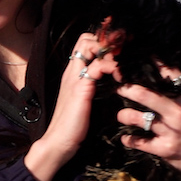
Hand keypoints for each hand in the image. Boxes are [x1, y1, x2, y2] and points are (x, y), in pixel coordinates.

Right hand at [25, 32, 120, 180]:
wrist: (58, 142)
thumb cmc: (73, 126)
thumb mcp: (85, 101)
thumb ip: (93, 88)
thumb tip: (112, 83)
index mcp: (73, 73)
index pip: (84, 44)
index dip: (102, 42)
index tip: (119, 51)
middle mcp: (72, 71)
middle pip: (85, 38)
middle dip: (106, 40)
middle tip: (122, 52)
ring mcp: (75, 78)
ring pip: (89, 45)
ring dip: (109, 49)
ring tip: (122, 62)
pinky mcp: (81, 88)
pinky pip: (97, 66)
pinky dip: (112, 66)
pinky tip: (120, 77)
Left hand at [116, 66, 180, 180]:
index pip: (172, 75)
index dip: (157, 63)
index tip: (144, 56)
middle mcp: (178, 112)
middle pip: (147, 95)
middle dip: (129, 89)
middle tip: (120, 86)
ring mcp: (169, 131)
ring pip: (139, 119)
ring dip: (125, 115)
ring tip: (121, 115)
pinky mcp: (164, 148)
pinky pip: (140, 143)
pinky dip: (130, 140)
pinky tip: (125, 138)